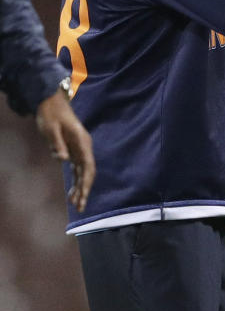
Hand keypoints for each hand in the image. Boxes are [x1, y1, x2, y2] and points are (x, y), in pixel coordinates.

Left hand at [35, 90, 94, 211]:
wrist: (50, 102)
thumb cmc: (50, 114)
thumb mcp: (50, 128)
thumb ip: (57, 144)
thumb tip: (62, 160)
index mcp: (82, 142)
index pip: (88, 166)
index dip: (86, 182)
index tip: (83, 196)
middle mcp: (84, 147)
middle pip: (87, 172)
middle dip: (85, 190)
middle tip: (80, 207)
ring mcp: (79, 149)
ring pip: (83, 173)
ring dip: (80, 188)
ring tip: (76, 205)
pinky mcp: (73, 151)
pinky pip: (77, 169)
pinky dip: (75, 181)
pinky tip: (72, 193)